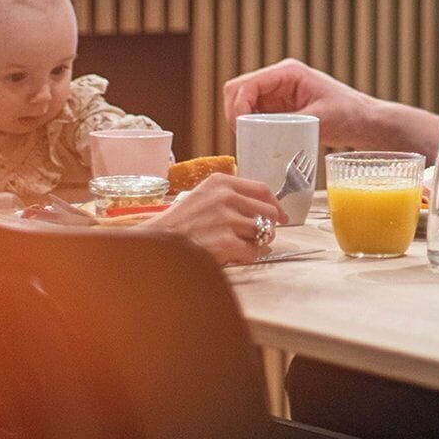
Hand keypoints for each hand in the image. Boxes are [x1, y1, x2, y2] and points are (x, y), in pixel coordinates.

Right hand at [147, 174, 285, 264]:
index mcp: (221, 182)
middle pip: (268, 211)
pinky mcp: (225, 241)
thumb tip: (263, 210)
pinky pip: (253, 251)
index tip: (281, 216)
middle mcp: (225, 196)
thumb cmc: (179, 223)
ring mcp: (226, 218)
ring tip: (244, 247)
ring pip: (263, 232)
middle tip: (261, 236)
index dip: (276, 205)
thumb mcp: (203, 196)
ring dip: (258, 243)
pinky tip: (238, 256)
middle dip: (268, 226)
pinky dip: (250, 256)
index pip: (262, 189)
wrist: (157, 242)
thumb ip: (230, 197)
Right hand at [224, 58, 360, 132]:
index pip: (249, 83)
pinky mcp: (278, 107)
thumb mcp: (320, 118)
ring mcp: (276, 92)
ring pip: (241, 102)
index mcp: (288, 73)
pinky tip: (255, 140)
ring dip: (239, 120)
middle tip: (241, 136)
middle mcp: (278, 79)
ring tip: (248, 140)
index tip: (241, 128)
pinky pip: (252, 113)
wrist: (363, 120)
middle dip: (234, 112)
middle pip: (238, 89)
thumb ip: (291, 122)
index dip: (239, 105)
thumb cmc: (348, 114)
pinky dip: (247, 125)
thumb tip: (263, 132)